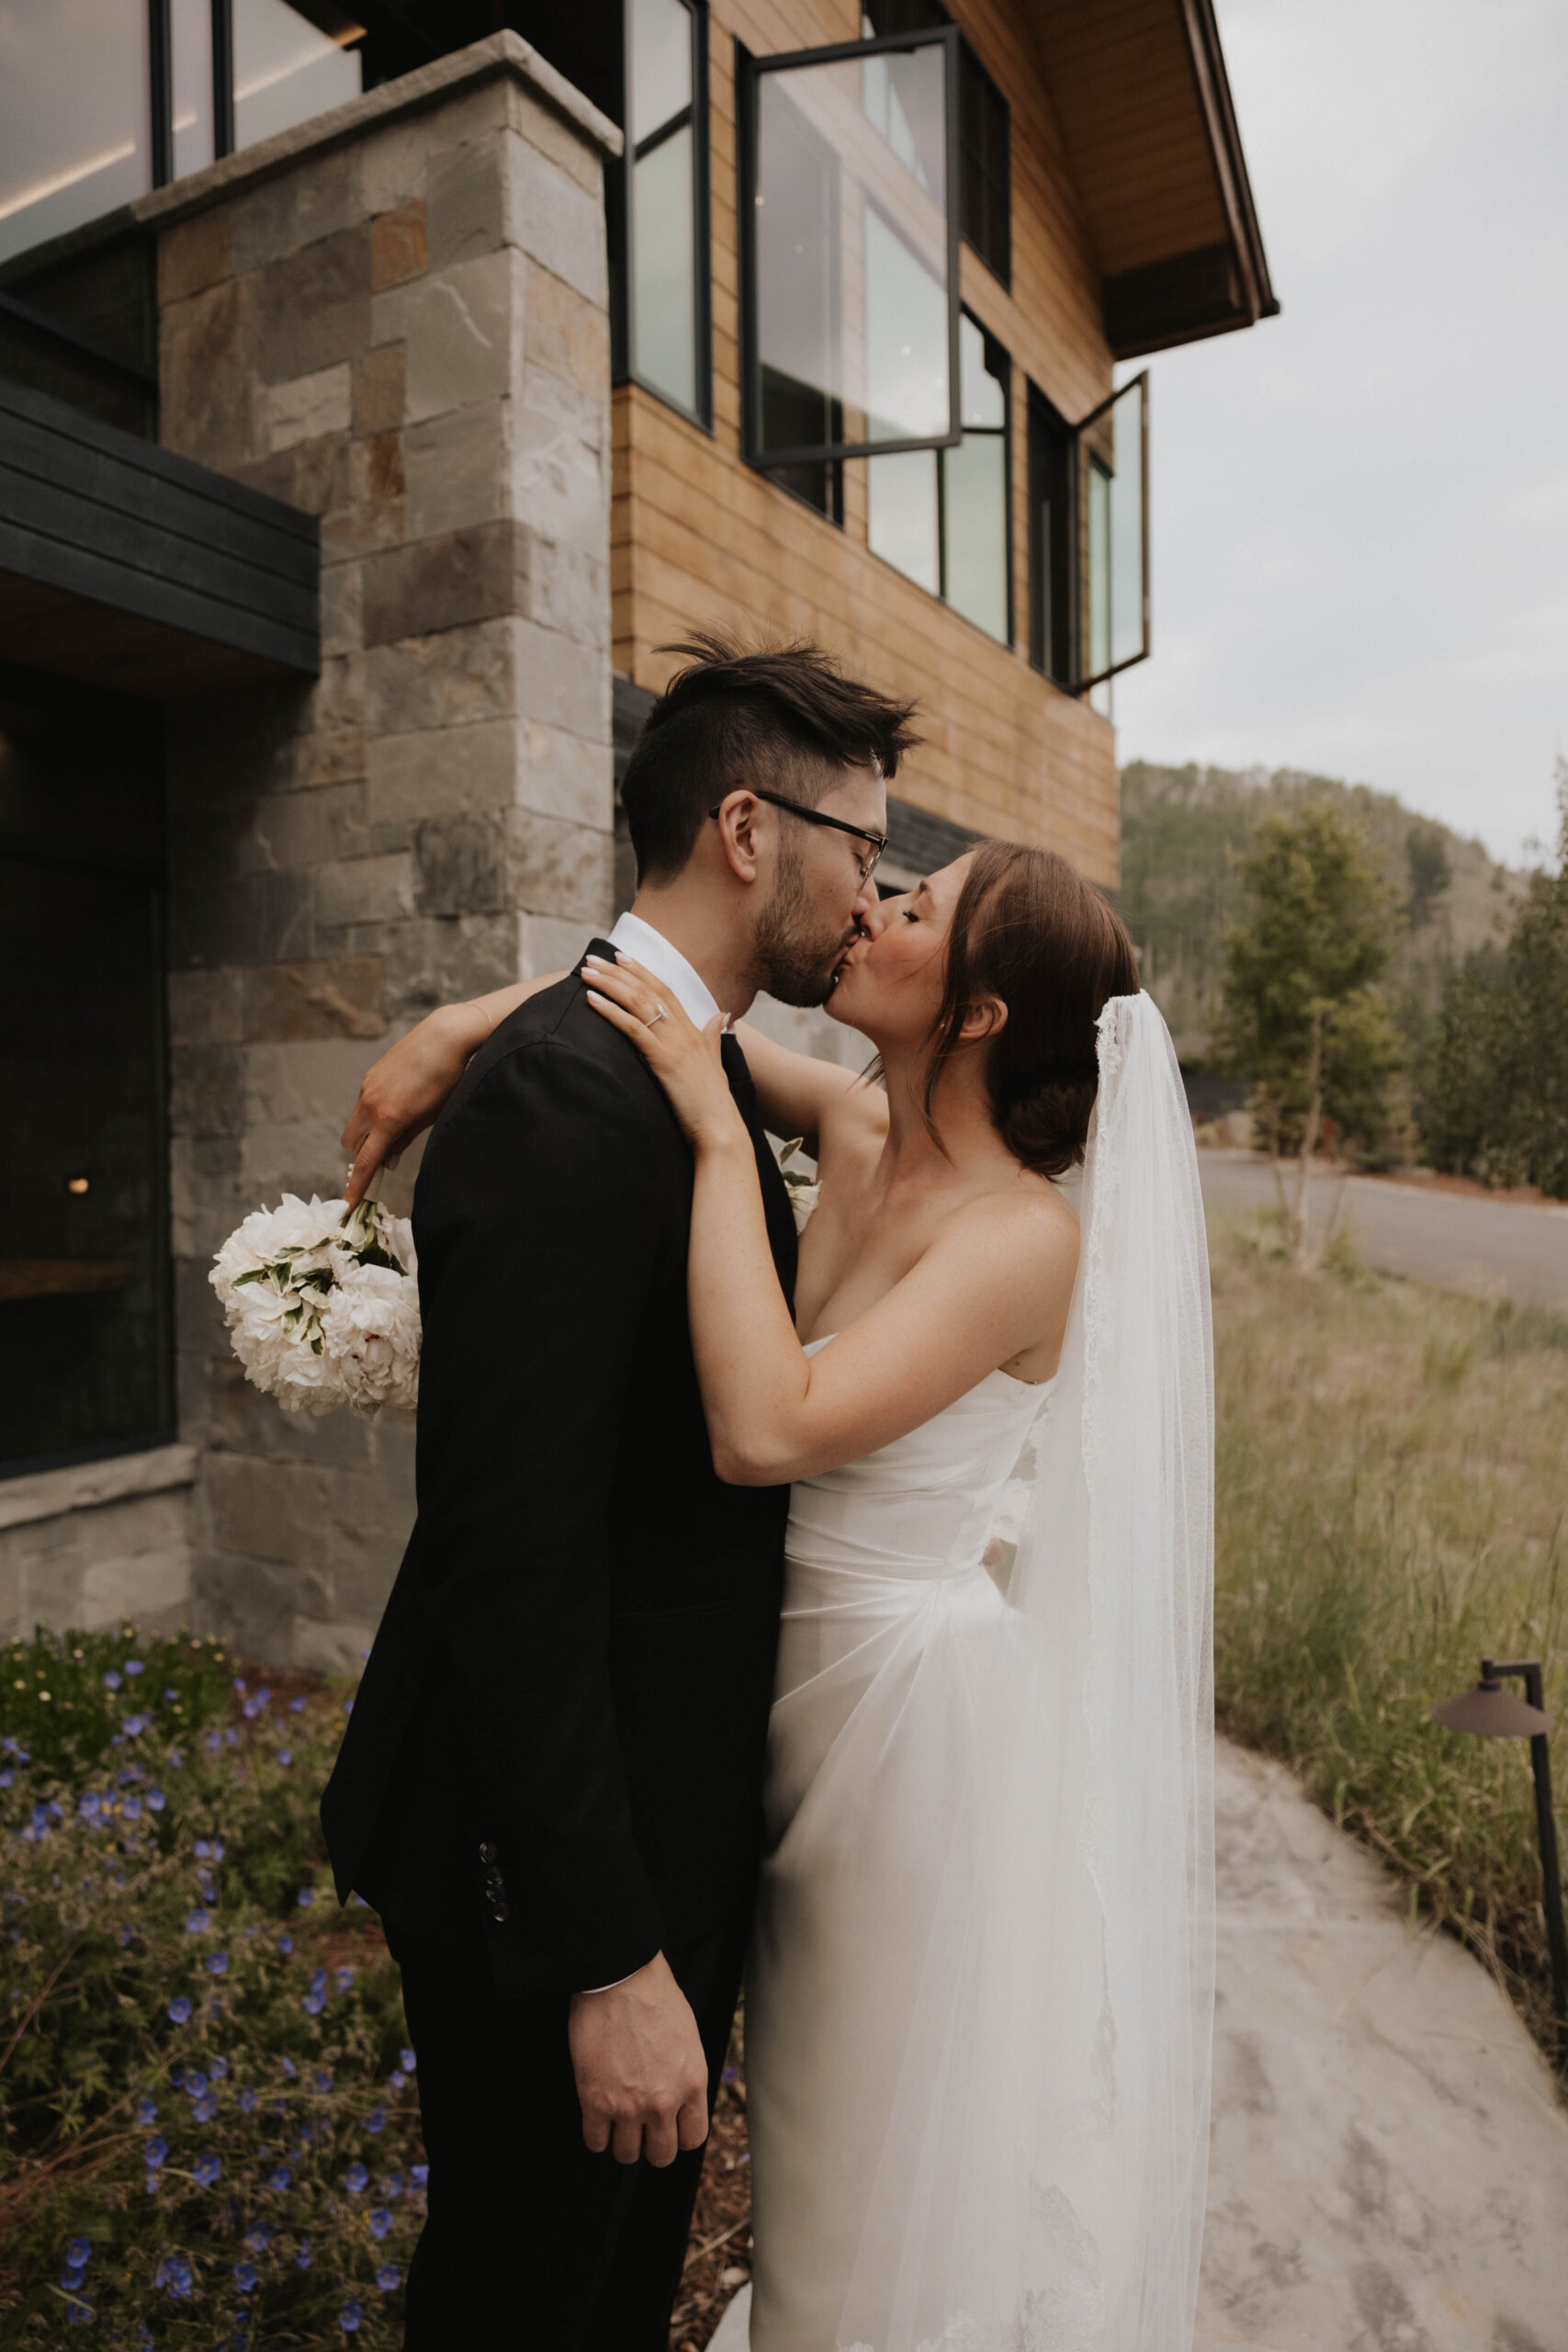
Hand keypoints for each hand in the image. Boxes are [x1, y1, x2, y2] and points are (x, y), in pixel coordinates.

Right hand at [339, 1003, 489, 1206]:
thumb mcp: (430, 1117)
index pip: (365, 1162)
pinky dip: (372, 1116)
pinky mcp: (370, 1076)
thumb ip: (404, 1142)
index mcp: (388, 1119)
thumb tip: (386, 1162)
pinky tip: (397, 1106)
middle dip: (361, 1157)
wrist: (445, 1036)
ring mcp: (368, 1088)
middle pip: (351, 1144)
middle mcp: (371, 1104)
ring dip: (366, 1136)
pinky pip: (363, 1105)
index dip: (355, 1187)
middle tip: (383, 1160)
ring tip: (395, 1130)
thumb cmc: (447, 1080)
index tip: (346, 1206)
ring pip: (355, 1124)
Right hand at [568, 1951, 708, 2165]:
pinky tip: (598, 2120)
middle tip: (642, 2129)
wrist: (619, 1977)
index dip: (679, 2135)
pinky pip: (595, 2142)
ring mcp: (628, 2105)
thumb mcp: (688, 2038)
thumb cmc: (654, 1996)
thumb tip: (680, 2098)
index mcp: (692, 2083)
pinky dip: (597, 2136)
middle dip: (652, 2145)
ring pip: (627, 2155)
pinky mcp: (595, 2101)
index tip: (669, 2129)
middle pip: (661, 2154)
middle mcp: (663, 2101)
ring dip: (623, 2142)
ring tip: (618, 2123)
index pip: (692, 2138)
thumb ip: (686, 2075)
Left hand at [582, 955, 744, 1152]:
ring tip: (587, 971)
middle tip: (594, 958)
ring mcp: (674, 1044)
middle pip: (648, 990)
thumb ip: (714, 1035)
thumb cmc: (713, 1102)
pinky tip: (592, 1000)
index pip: (665, 990)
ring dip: (609, 984)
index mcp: (694, 1030)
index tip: (622, 957)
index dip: (642, 971)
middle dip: (619, 971)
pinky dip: (611, 1011)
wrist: (720, 1128)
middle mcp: (684, 1031)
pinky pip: (633, 1028)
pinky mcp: (663, 1060)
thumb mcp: (714, 1062)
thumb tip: (721, 1015)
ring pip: (638, 1003)